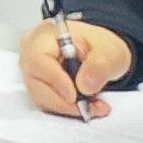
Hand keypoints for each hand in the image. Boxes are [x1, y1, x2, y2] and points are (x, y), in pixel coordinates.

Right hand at [14, 21, 133, 116]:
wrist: (100, 55)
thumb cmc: (98, 46)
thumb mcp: (110, 50)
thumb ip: (100, 65)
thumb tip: (85, 84)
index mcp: (45, 34)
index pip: (38, 59)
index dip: (55, 80)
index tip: (73, 94)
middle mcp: (32, 51)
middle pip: (36, 82)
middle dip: (64, 100)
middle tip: (90, 105)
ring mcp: (32, 70)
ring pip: (40, 97)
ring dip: (67, 107)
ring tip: (93, 105)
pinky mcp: (37, 86)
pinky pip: (46, 103)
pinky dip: (66, 108)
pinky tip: (84, 105)